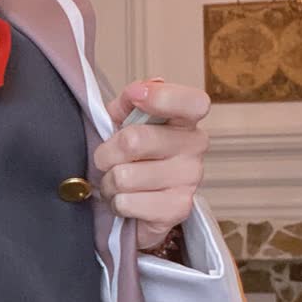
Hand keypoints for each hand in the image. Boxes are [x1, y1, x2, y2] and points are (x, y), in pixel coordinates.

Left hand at [92, 77, 209, 251]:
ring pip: (124, 176)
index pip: (192, 102)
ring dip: (110, 183)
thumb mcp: (124, 124)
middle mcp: (194, 146)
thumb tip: (134, 93)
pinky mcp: (179, 208)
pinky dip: (117, 204)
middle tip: (107, 160)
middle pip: (134, 141)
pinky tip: (128, 201)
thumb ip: (126, 105)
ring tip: (118, 184)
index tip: (135, 95)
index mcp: (184, 120)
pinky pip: (127, 202)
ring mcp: (190, 178)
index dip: (161, 97)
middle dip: (106, 153)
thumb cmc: (132, 159)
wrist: (140, 206)